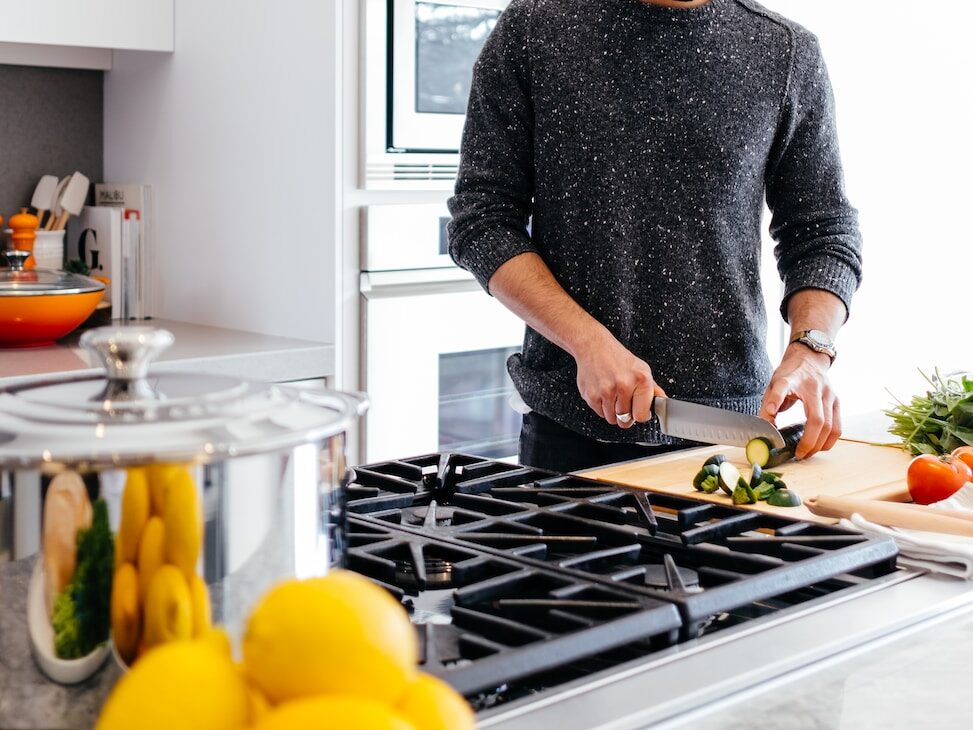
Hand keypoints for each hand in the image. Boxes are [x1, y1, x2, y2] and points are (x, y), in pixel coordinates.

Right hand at [574, 331, 666, 428]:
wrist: (593, 346)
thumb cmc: (617, 357)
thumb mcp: (640, 368)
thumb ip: (653, 388)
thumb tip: (663, 402)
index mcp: (641, 379)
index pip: (642, 416)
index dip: (640, 415)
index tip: (638, 411)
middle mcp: (624, 385)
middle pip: (625, 420)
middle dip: (625, 416)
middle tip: (624, 403)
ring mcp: (606, 391)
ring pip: (612, 419)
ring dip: (612, 412)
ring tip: (613, 396)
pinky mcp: (591, 395)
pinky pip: (599, 413)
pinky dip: (601, 407)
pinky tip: (603, 393)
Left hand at [759, 343, 839, 458]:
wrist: (809, 358)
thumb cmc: (790, 374)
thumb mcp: (773, 384)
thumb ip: (768, 404)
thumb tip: (765, 430)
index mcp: (792, 379)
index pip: (782, 387)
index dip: (775, 399)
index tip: (770, 410)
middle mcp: (814, 387)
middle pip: (817, 420)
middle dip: (809, 442)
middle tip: (798, 454)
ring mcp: (829, 395)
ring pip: (832, 426)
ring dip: (820, 444)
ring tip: (808, 453)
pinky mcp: (837, 401)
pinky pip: (838, 426)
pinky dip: (829, 440)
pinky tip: (819, 445)